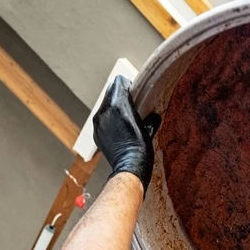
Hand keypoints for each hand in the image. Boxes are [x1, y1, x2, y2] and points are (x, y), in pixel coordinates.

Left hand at [93, 75, 160, 190]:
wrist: (129, 167)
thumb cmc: (141, 149)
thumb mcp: (148, 128)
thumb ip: (149, 117)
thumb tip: (153, 115)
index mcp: (118, 105)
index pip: (119, 81)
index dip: (128, 85)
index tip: (134, 91)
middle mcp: (105, 111)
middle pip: (110, 91)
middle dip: (119, 94)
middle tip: (130, 102)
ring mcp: (98, 122)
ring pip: (105, 104)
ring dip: (113, 106)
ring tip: (123, 116)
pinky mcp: (96, 132)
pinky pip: (101, 118)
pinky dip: (108, 119)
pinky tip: (118, 128)